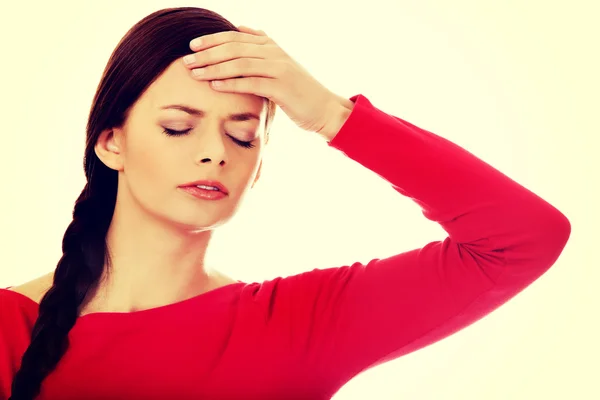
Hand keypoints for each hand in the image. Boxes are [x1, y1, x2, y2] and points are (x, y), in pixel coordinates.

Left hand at [182, 26, 352, 137]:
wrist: (324, 108)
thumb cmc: (298, 91)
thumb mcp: (280, 65)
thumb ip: (261, 47)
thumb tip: (241, 28)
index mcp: (271, 46)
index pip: (236, 36)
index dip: (213, 39)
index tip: (192, 45)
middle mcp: (274, 53)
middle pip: (234, 47)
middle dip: (208, 53)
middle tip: (186, 60)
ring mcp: (279, 69)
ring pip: (240, 63)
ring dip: (214, 68)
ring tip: (194, 74)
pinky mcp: (281, 87)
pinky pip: (251, 82)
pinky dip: (231, 83)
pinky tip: (214, 86)